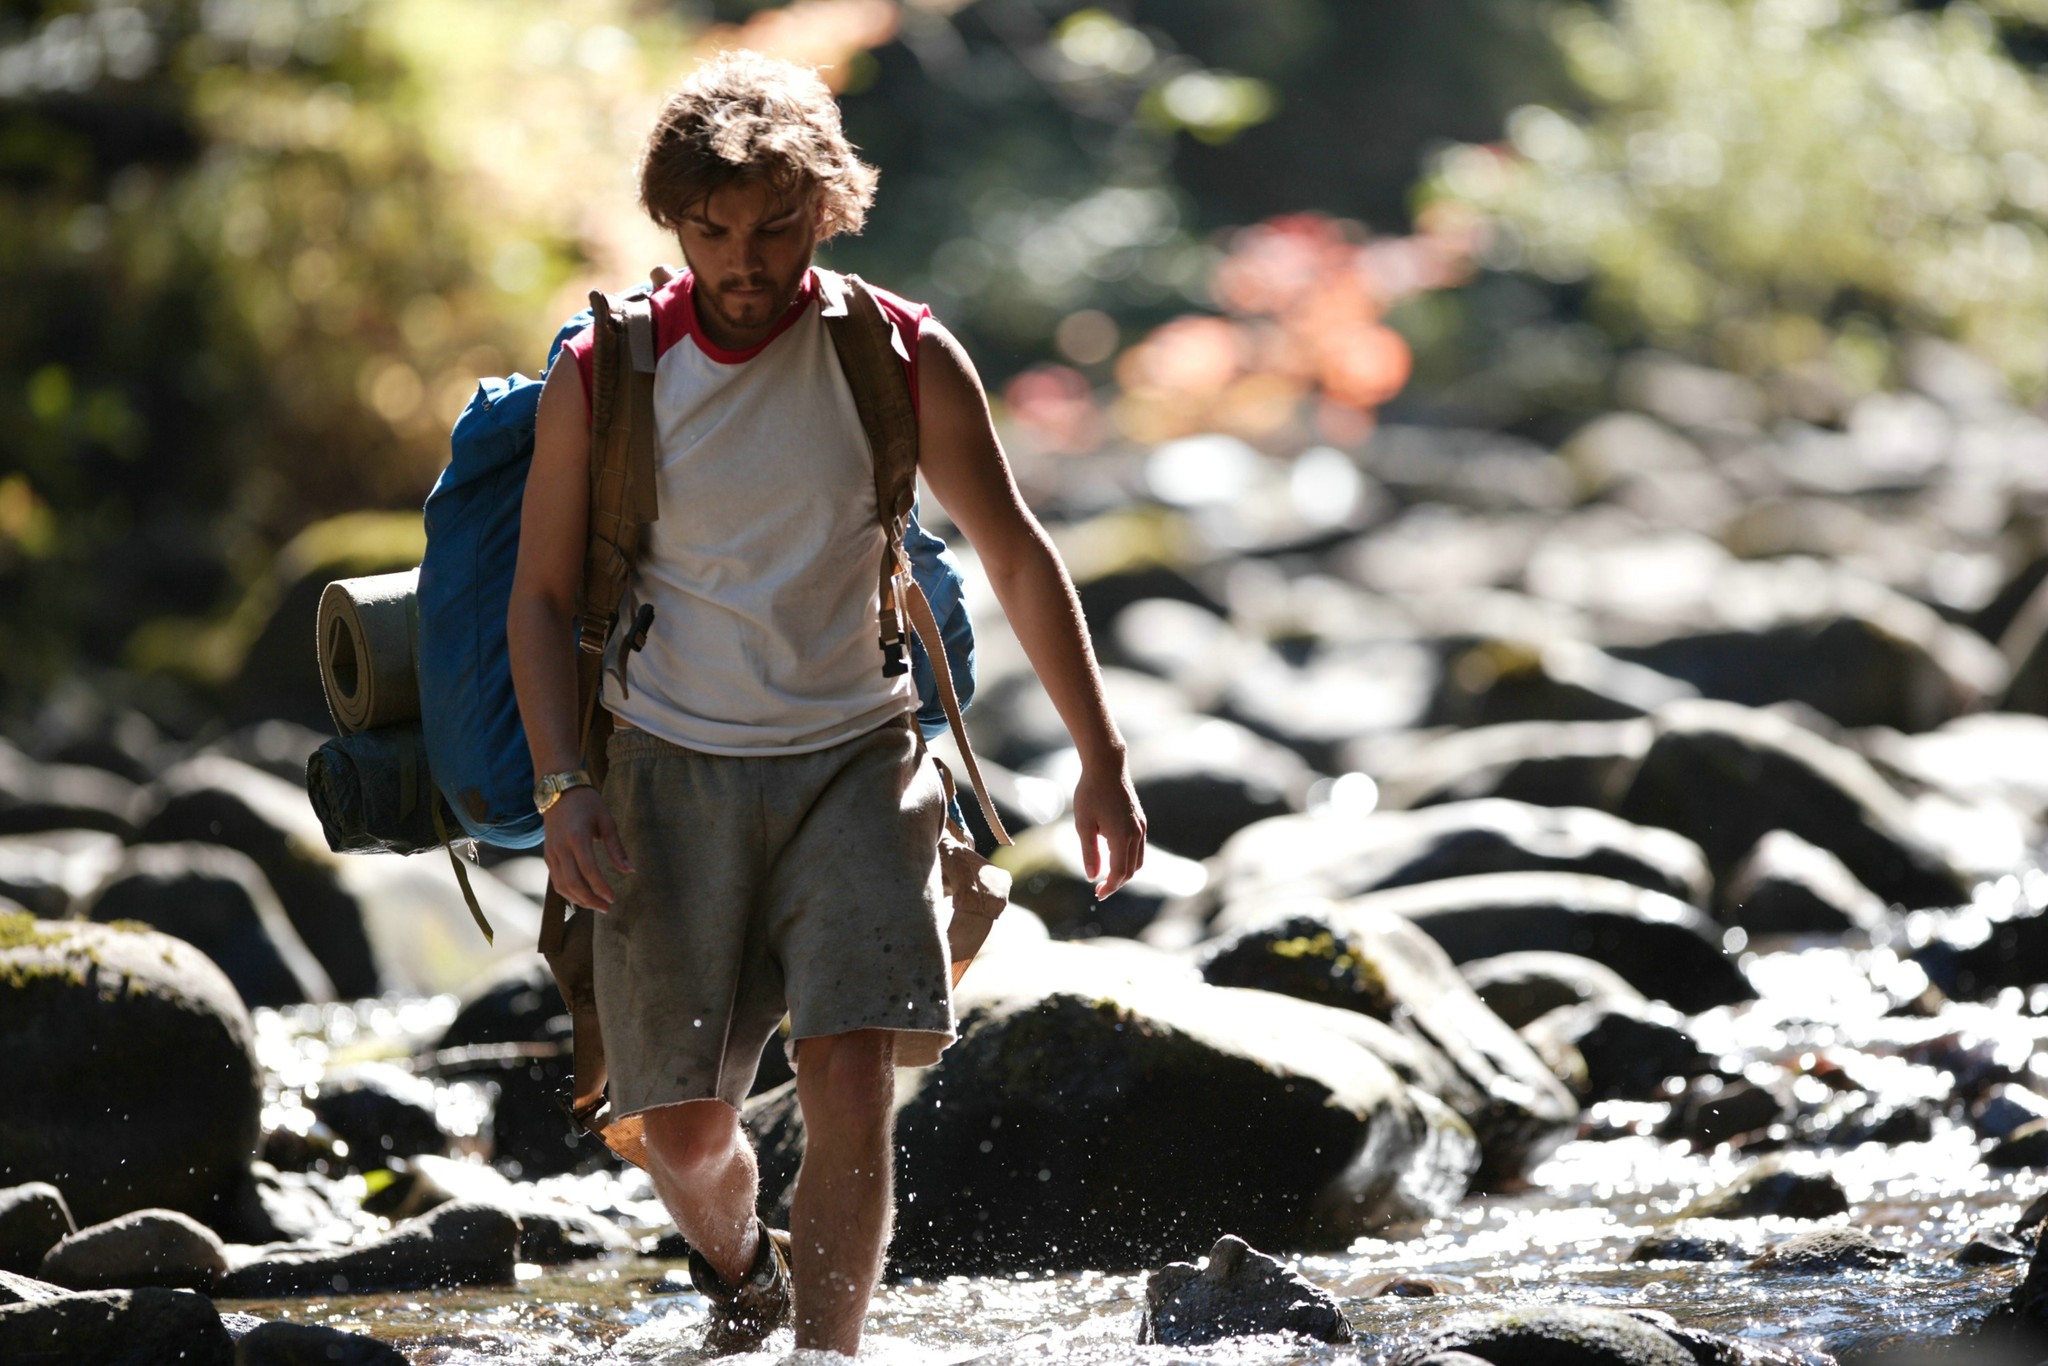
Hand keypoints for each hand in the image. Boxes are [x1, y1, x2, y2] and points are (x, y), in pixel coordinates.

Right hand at [544, 785, 632, 909]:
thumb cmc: (587, 803)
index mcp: (577, 837)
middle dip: (590, 900)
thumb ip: (616, 848)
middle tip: (606, 907)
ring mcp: (551, 853)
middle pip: (572, 883)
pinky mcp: (547, 855)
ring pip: (561, 885)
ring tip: (596, 905)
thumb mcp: (606, 821)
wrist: (558, 790)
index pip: (588, 870)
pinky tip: (582, 897)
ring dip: (578, 900)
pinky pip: (556, 880)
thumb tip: (630, 871)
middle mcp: (560, 847)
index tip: (613, 898)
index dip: (600, 887)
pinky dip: (568, 892)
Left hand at [1073, 758, 1145, 898]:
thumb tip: (1092, 877)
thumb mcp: (1083, 824)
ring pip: (1138, 860)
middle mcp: (1136, 834)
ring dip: (1125, 872)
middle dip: (1117, 883)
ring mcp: (1141, 826)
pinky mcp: (1140, 820)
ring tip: (1107, 876)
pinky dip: (1128, 858)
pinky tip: (1113, 857)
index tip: (1097, 894)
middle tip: (1100, 889)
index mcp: (1121, 836)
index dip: (1110, 887)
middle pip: (1131, 870)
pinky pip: (1138, 847)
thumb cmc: (1090, 793)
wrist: (1107, 767)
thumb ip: (1089, 853)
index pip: (1120, 872)